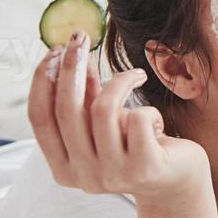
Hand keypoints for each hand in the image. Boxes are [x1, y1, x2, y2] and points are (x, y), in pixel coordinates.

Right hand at [28, 33, 209, 200]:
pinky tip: (156, 120)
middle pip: (67, 110)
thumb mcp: (105, 122)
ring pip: (103, 110)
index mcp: (63, 168)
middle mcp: (83, 176)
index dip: (42, 80)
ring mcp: (113, 175)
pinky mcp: (145, 168)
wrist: (179, 178)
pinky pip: (139, 118)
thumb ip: (85, 96)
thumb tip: (70, 55)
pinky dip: (148, 109)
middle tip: (82, 39)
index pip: (39, 118)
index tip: (54, 50)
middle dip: (71, 66)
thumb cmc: (137, 144)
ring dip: (119, 82)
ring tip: (136, 75)